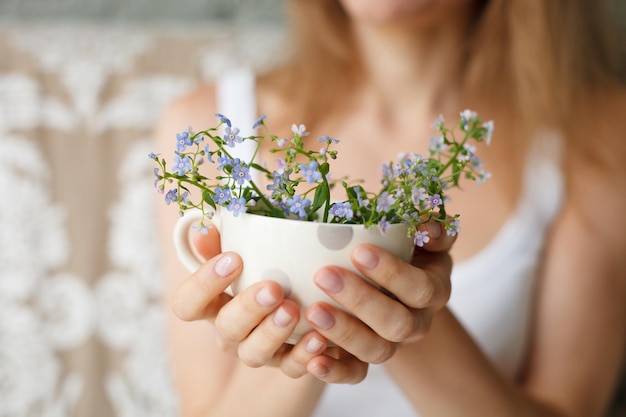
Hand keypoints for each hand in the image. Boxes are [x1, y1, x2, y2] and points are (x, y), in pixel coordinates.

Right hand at [170, 226, 333, 378]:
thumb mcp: (246, 249)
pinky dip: (305, 355)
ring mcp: (258, 350)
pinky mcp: (287, 363)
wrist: (307, 294)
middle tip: (273, 288)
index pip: (188, 303)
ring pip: (254, 354)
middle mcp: (230, 331)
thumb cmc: (268, 265)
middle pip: (225, 329)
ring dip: (273, 333)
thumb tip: (205, 226)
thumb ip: (225, 238)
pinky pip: (292, 368)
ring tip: (294, 310)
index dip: (203, 285)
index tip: (233, 259)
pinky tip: (320, 338)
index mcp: (213, 303)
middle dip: (248, 309)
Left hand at [302, 220, 454, 380]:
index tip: (358, 250)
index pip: (419, 288)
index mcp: (432, 290)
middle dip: (361, 300)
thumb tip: (429, 227)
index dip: (391, 273)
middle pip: (398, 324)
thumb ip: (430, 228)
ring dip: (344, 333)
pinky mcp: (364, 360)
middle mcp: (416, 323)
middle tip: (324, 276)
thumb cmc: (403, 249)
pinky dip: (335, 372)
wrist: (391, 284)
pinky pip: (355, 374)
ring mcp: (391, 345)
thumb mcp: (421, 234)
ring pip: (377, 350)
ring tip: (313, 311)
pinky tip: (313, 362)